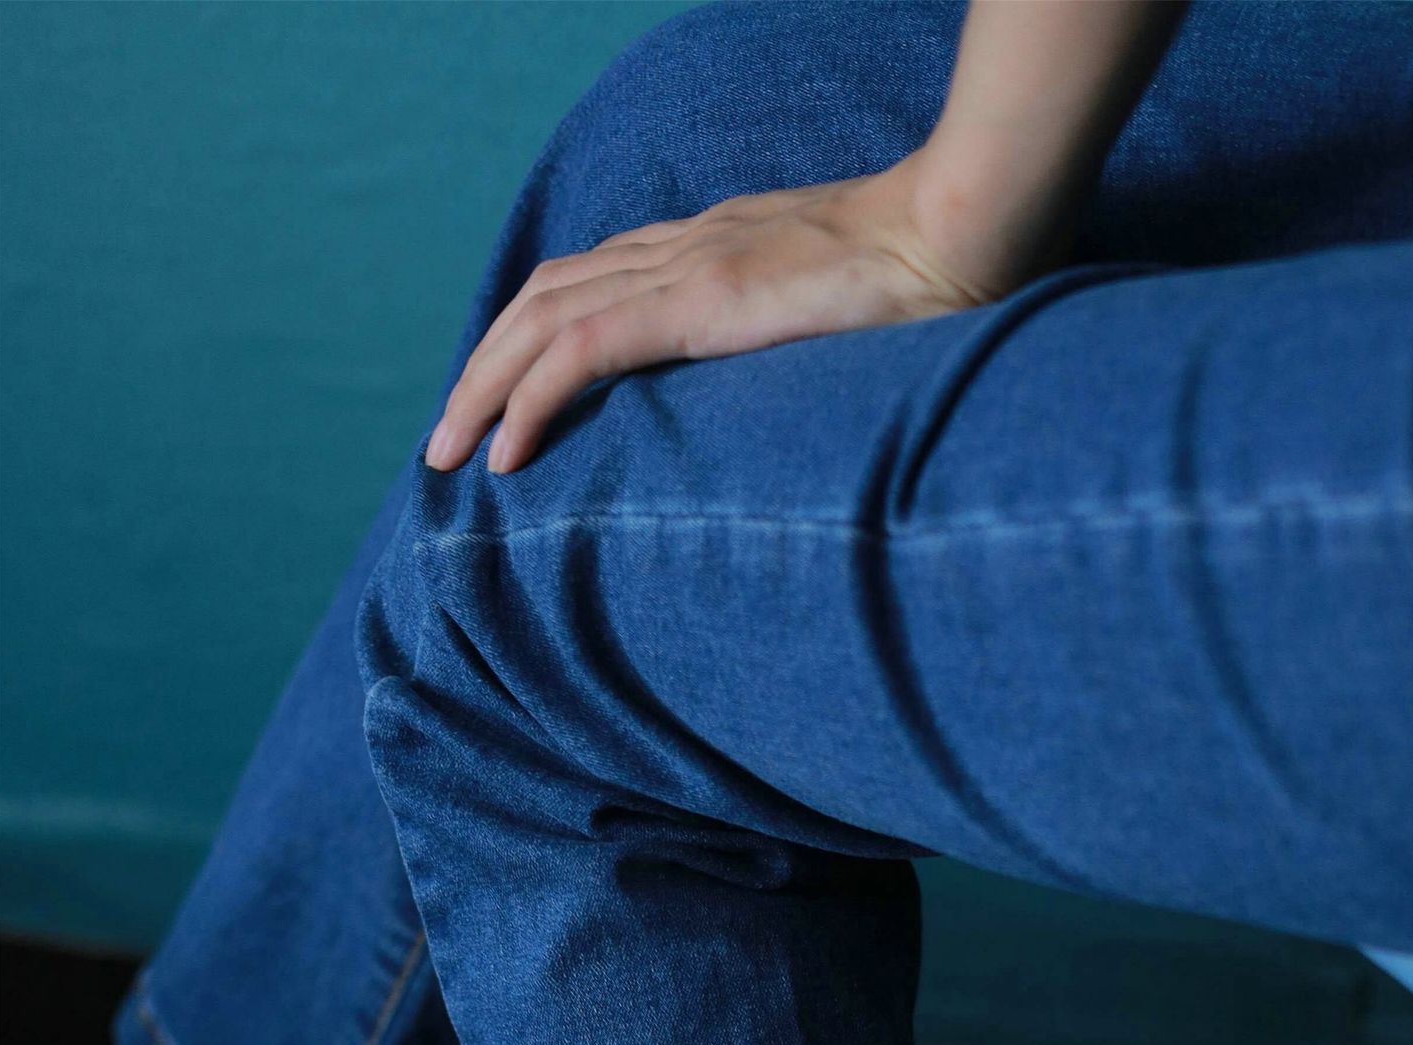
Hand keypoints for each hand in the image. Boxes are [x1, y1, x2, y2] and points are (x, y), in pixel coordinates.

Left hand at [425, 150, 1058, 475]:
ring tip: (449, 453)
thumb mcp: (851, 312)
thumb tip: (807, 387)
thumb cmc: (937, 276)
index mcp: (716, 247)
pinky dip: (531, 399)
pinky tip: (505, 451)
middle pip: (548, 298)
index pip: (596, 281)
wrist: (966, 224)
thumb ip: (808, 336)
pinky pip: (584, 350)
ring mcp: (688, 271)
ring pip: (544, 322)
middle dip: (484, 368)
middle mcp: (684, 248)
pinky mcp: (699, 303)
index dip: (536, 337)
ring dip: (484, 388)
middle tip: (446, 440)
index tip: (504, 398)